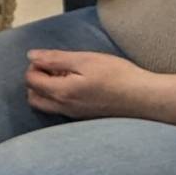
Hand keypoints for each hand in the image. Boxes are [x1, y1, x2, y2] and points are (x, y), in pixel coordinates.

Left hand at [23, 49, 160, 120]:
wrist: (145, 98)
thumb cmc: (117, 76)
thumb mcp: (84, 60)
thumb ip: (55, 59)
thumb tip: (31, 56)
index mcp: (61, 93)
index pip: (30, 81)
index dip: (35, 65)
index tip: (52, 58)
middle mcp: (64, 109)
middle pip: (34, 97)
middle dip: (36, 80)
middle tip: (54, 67)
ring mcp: (75, 116)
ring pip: (48, 105)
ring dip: (48, 89)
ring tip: (68, 74)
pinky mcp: (85, 117)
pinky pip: (62, 109)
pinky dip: (61, 96)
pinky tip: (79, 84)